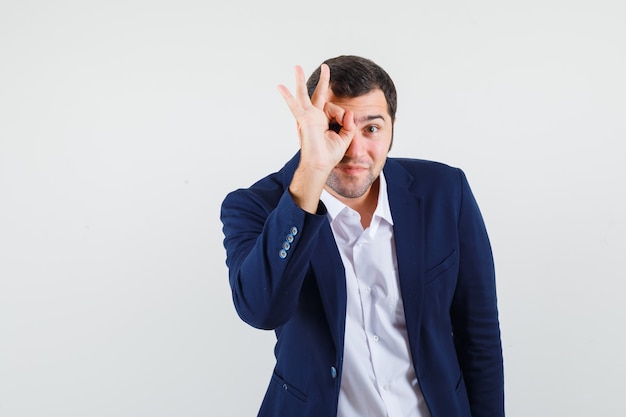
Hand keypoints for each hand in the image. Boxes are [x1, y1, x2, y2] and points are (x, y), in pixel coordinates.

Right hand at [278, 64, 355, 211]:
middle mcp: (315, 116)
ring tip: (297, 67)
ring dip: (300, 80)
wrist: (320, 165)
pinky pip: (294, 106)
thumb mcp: (345, 138)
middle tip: (325, 66)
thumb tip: (350, 112)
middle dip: (323, 81)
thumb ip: (349, 124)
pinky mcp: (304, 120)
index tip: (345, 123)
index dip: (343, 115)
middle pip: (318, 94)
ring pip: (304, 95)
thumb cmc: (329, 155)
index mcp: (323, 120)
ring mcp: (308, 117)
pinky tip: (280, 87)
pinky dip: (287, 97)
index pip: (335, 108)